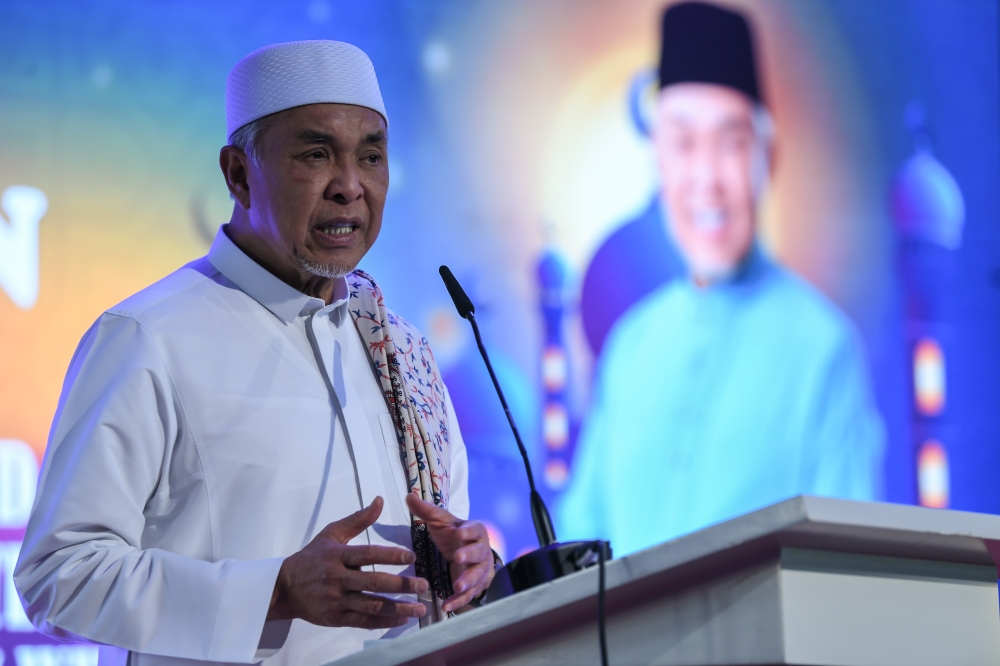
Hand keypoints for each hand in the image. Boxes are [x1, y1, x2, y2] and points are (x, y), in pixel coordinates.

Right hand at [267, 496, 427, 627]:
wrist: (285, 587)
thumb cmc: (312, 557)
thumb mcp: (331, 533)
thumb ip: (358, 519)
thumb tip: (379, 501)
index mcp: (338, 556)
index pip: (367, 554)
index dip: (390, 555)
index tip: (412, 557)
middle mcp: (338, 579)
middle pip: (373, 582)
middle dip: (401, 584)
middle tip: (424, 584)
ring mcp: (337, 601)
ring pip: (371, 605)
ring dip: (398, 608)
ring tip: (419, 608)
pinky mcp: (336, 618)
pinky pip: (363, 622)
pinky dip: (383, 622)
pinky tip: (401, 619)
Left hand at [406, 494, 493, 611]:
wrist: (469, 554)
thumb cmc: (454, 535)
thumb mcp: (441, 522)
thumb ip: (427, 511)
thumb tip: (409, 495)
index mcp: (474, 532)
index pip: (474, 529)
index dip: (468, 531)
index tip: (459, 532)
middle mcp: (480, 550)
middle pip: (478, 552)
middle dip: (469, 555)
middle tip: (458, 557)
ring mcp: (479, 569)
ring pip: (477, 575)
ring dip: (468, 581)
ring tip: (457, 586)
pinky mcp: (474, 586)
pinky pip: (468, 595)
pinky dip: (458, 601)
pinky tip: (446, 606)